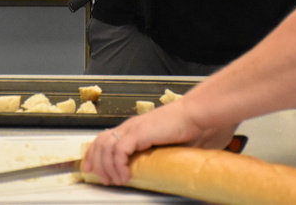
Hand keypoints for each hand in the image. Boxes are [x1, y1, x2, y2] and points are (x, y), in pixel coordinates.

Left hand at [80, 101, 238, 184]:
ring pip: (106, 146)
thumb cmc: (195, 128)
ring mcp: (134, 128)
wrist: (202, 115)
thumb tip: (169, 174)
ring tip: (113, 180)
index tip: (93, 169)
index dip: (96, 154)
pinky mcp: (140, 133)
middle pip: (101, 142)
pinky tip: (124, 176)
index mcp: (137, 128)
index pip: (106, 138)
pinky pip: (119, 151)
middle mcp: (132, 126)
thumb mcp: (173, 147)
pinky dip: (118, 165)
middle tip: (101, 178)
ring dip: (106, 166)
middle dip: (96, 162)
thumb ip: (165, 157)